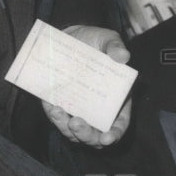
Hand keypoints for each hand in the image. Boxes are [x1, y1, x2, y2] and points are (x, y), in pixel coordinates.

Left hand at [43, 26, 131, 146]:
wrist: (70, 37)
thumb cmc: (94, 40)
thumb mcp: (107, 39)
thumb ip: (115, 46)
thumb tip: (123, 56)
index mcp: (117, 98)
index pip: (119, 124)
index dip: (115, 134)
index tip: (107, 138)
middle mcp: (98, 109)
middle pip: (95, 135)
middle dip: (86, 136)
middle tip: (77, 124)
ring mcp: (78, 109)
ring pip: (74, 132)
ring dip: (67, 129)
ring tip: (58, 112)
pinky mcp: (61, 104)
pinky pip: (58, 118)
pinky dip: (55, 117)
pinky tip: (52, 106)